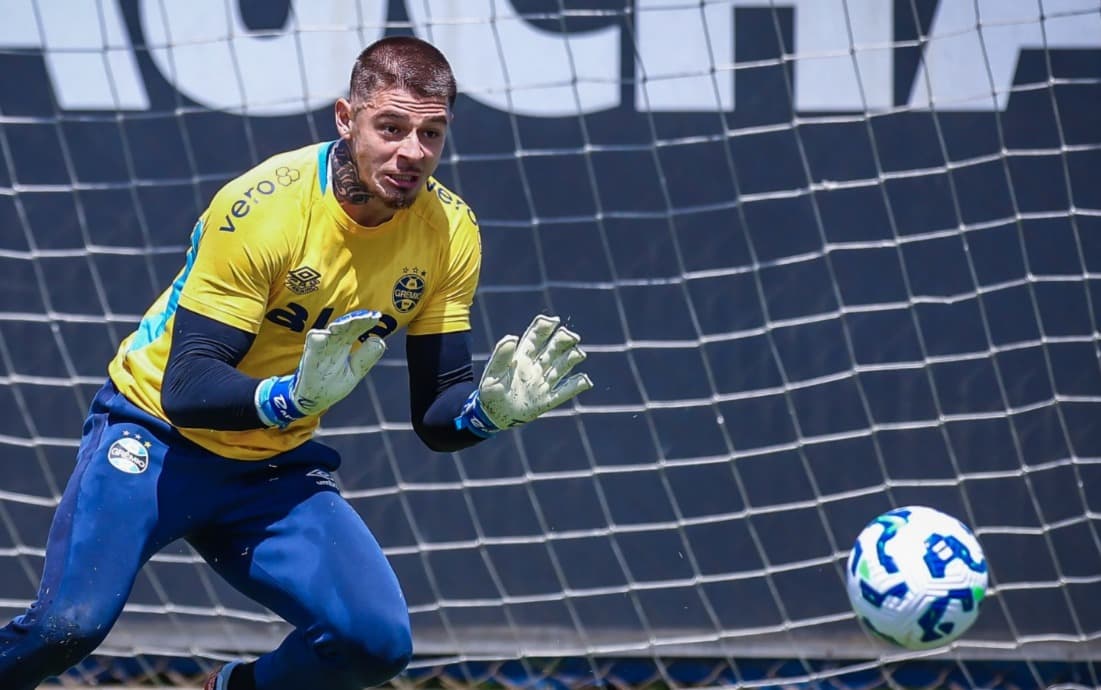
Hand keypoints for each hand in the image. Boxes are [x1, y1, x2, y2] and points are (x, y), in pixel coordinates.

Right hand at [255, 310, 385, 427]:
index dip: (366, 322)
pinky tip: (332, 331)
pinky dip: (322, 337)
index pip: (356, 329)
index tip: (377, 317)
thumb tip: (378, 340)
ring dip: (342, 325)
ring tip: (354, 321)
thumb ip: (366, 357)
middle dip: (357, 320)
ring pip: (331, 331)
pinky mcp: (309, 355)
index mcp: (343, 344)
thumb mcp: (355, 371)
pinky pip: (314, 342)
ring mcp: (319, 347)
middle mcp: (331, 342)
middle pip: (345, 326)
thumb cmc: (332, 384)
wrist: (311, 401)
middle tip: (370, 316)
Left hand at [456, 314, 592, 437]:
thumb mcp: (492, 373)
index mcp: (522, 357)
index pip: (536, 337)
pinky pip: (566, 391)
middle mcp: (536, 367)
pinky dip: (577, 385)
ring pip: (563, 366)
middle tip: (571, 336)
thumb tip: (512, 336)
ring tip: (578, 354)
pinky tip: (585, 380)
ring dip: (573, 357)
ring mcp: (544, 383)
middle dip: (564, 339)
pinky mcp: (548, 400)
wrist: (492, 416)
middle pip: (554, 348)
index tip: (554, 321)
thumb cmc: (490, 392)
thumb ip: (501, 356)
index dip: (546, 327)